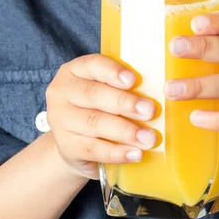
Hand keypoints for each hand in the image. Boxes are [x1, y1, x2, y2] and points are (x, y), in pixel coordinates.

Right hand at [46, 55, 156, 178]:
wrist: (74, 142)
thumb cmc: (97, 107)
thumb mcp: (105, 89)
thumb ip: (123, 86)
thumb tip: (158, 89)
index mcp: (74, 71)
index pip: (92, 65)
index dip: (113, 71)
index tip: (133, 80)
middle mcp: (62, 92)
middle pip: (94, 94)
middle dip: (124, 103)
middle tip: (150, 111)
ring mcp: (60, 120)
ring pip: (95, 122)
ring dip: (126, 131)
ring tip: (149, 138)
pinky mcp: (66, 147)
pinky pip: (93, 149)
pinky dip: (117, 152)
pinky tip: (136, 154)